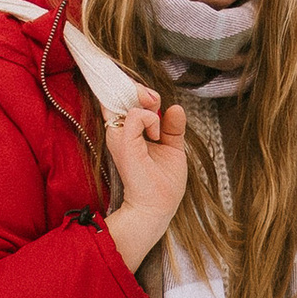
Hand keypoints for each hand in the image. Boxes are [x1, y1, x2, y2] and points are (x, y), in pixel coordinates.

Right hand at [103, 94, 187, 269]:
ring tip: (157, 126)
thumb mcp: (172, 148)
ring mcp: (120, 136)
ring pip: (125, 98)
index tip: (155, 102)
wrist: (156, 207)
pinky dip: (150, 119)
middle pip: (122, 93)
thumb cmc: (162, 185)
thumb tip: (176, 108)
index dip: (140, 93)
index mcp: (129, 133)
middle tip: (155, 102)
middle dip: (141, 90)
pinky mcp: (124, 142)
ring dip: (147, 101)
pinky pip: (135, 114)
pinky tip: (155, 136)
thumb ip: (172, 128)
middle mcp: (120, 132)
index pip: (127, 101)